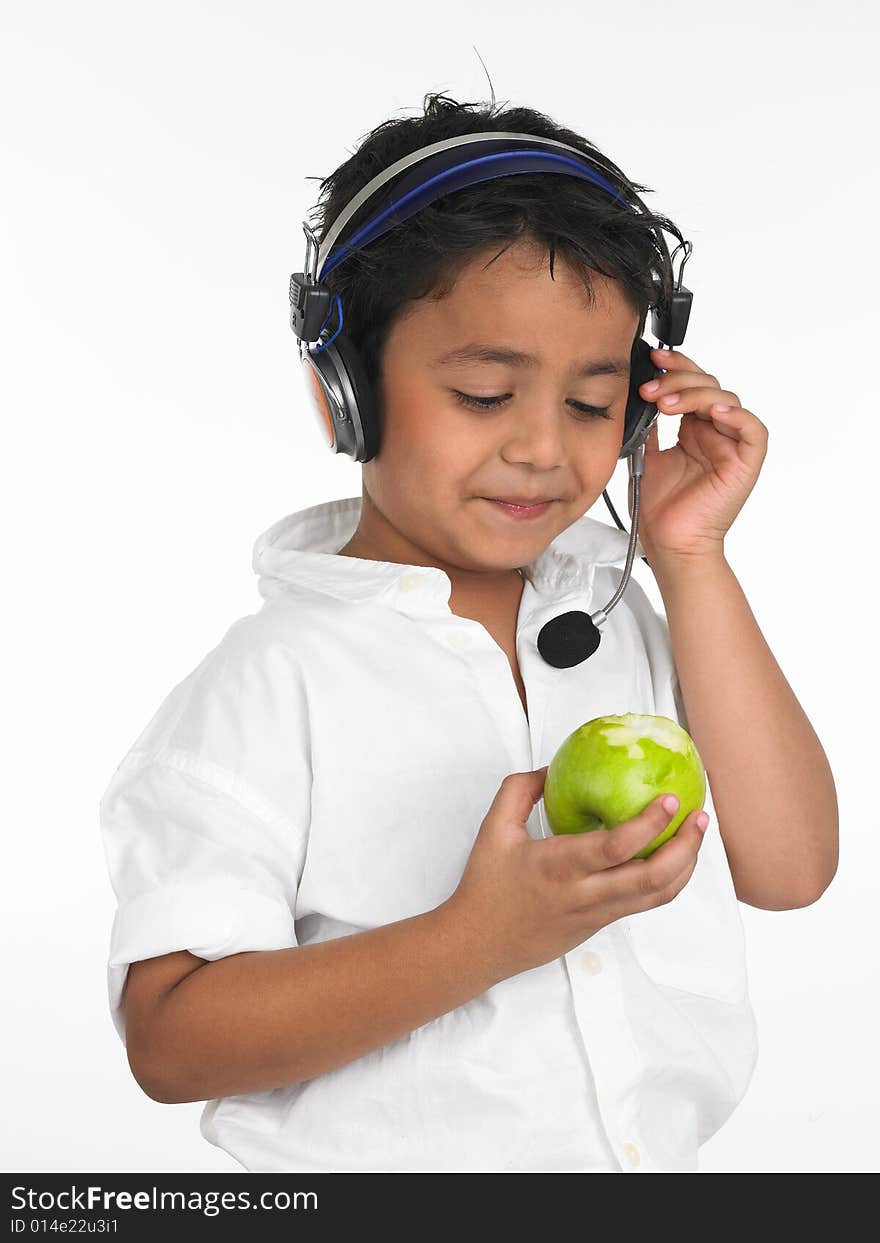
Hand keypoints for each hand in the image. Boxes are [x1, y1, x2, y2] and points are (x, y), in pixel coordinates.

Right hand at [446, 767, 708, 983]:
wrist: (479, 944)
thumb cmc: (486, 886)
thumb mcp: (493, 830)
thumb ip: (519, 791)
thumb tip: (550, 769)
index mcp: (558, 866)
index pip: (615, 848)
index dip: (649, 824)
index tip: (670, 799)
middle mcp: (584, 893)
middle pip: (652, 878)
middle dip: (685, 847)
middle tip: (699, 816)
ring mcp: (597, 913)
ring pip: (657, 896)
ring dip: (685, 865)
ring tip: (696, 834)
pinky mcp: (601, 924)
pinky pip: (644, 903)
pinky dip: (668, 880)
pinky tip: (674, 857)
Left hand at [629, 347, 768, 561]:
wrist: (667, 544)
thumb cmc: (658, 509)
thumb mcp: (643, 454)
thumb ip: (646, 424)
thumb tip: (636, 392)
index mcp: (693, 429)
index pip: (691, 385)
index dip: (676, 367)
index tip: (652, 360)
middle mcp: (714, 433)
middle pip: (709, 385)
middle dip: (678, 379)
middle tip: (651, 388)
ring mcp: (731, 446)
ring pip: (726, 400)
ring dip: (695, 394)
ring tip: (665, 404)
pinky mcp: (746, 463)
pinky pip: (753, 430)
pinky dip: (736, 416)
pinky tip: (711, 413)